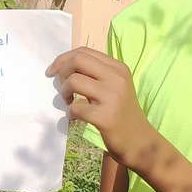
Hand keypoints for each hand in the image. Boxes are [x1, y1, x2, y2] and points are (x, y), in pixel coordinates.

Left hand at [46, 47, 153, 170]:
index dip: (63, 59)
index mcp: (118, 68)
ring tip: (69, 103)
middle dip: (62, 72)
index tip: (53, 71)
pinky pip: (76, 108)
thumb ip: (95, 74)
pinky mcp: (105, 117)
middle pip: (78, 60)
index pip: (84, 52)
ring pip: (73, 81)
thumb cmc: (121, 113)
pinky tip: (75, 118)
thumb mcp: (114, 87)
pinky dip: (70, 113)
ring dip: (64, 93)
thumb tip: (63, 66)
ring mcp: (112, 97)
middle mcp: (117, 78)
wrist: (139, 140)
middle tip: (63, 87)